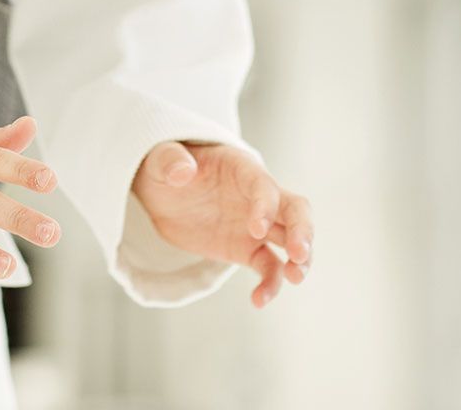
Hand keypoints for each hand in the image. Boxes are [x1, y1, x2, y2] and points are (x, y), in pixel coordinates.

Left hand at [131, 141, 312, 308]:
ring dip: (300, 259)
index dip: (266, 206)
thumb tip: (182, 171)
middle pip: (295, 209)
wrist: (162, 194)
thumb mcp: (158, 160)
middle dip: (302, 230)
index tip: (256, 230)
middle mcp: (257, 196)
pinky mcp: (247, 249)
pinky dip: (270, 284)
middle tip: (299, 254)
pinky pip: (268, 267)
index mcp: (241, 169)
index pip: (264, 185)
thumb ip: (169, 160)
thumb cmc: (165, 168)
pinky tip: (259, 300)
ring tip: (294, 278)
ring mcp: (256, 225)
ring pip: (291, 239)